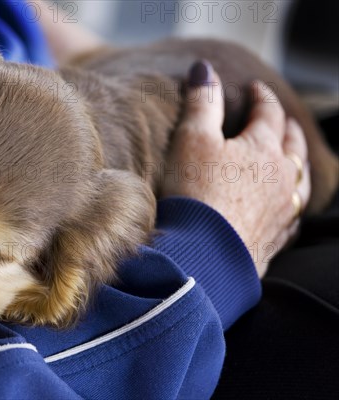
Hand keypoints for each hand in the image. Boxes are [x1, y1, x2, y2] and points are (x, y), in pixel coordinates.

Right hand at [162, 61, 310, 276]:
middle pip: (291, 144)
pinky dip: (290, 202)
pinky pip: (292, 215)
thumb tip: (205, 69)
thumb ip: (202, 102)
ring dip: (295, 164)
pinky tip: (285, 207)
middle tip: (281, 119)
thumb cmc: (196, 193)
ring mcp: (283, 210)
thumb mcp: (192, 140)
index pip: (267, 113)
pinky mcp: (275, 239)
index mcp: (263, 148)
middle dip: (286, 127)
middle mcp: (282, 177)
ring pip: (299, 180)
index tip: (255, 89)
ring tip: (291, 159)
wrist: (203, 255)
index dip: (261, 97)